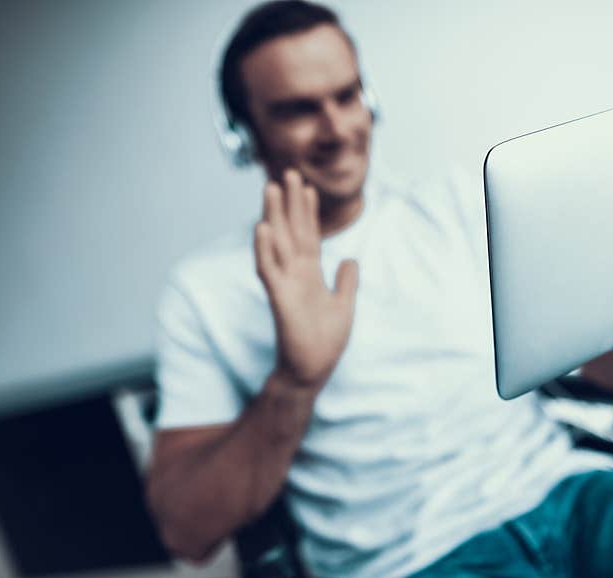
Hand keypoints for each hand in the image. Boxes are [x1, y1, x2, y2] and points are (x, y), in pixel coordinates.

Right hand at [254, 169, 358, 389]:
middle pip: (291, 231)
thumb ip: (346, 281)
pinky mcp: (279, 299)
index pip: (308, 235)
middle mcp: (296, 274)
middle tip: (286, 172)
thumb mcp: (344, 305)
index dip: (307, 211)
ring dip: (273, 216)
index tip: (306, 186)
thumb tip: (351, 259)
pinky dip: (264, 249)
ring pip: (276, 243)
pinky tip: (261, 228)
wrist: (312, 370)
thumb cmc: (324, 341)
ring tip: (270, 188)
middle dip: (290, 203)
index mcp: (310, 274)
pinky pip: (268, 270)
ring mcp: (285, 284)